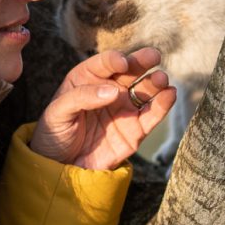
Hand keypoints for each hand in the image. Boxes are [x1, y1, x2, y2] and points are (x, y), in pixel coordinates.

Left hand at [29, 47, 176, 169]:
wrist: (61, 168)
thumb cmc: (54, 134)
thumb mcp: (58, 112)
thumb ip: (82, 97)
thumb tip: (113, 91)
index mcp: (87, 79)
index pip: (105, 63)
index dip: (115, 60)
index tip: (122, 63)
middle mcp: (110, 90)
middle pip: (131, 71)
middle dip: (142, 61)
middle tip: (153, 56)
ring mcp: (125, 109)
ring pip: (146, 90)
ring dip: (155, 82)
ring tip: (160, 79)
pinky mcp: (136, 129)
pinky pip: (153, 114)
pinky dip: (163, 104)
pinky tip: (170, 94)